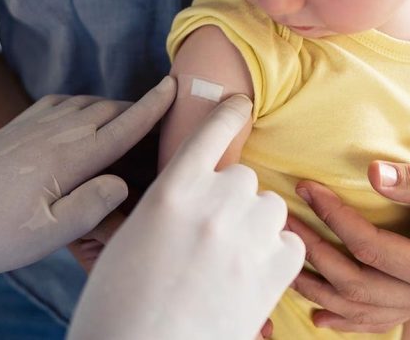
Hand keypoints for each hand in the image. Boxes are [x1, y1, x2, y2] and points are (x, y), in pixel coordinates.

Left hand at [0, 76, 175, 273]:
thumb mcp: (44, 237)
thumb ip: (90, 208)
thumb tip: (122, 182)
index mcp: (67, 160)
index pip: (122, 128)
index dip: (153, 108)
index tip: (175, 86)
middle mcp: (54, 134)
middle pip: (108, 109)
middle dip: (139, 105)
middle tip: (165, 108)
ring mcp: (32, 126)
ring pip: (85, 103)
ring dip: (112, 104)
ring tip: (130, 114)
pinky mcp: (16, 128)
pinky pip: (58, 102)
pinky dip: (81, 102)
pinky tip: (81, 111)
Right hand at [68, 95, 304, 339]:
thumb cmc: (119, 305)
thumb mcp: (130, 241)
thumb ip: (167, 206)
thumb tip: (191, 194)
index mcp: (171, 191)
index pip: (211, 133)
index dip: (228, 114)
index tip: (242, 104)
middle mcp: (214, 203)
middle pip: (243, 177)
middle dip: (231, 198)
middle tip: (211, 235)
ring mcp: (248, 236)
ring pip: (270, 206)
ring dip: (255, 223)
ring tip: (229, 258)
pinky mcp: (275, 271)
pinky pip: (290, 242)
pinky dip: (275, 255)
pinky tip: (249, 277)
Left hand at [288, 161, 409, 332]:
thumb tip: (370, 171)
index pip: (373, 249)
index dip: (335, 217)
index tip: (308, 187)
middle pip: (356, 283)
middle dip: (314, 249)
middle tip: (284, 217)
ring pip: (359, 308)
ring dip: (318, 286)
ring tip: (284, 259)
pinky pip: (374, 320)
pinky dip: (344, 318)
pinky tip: (317, 314)